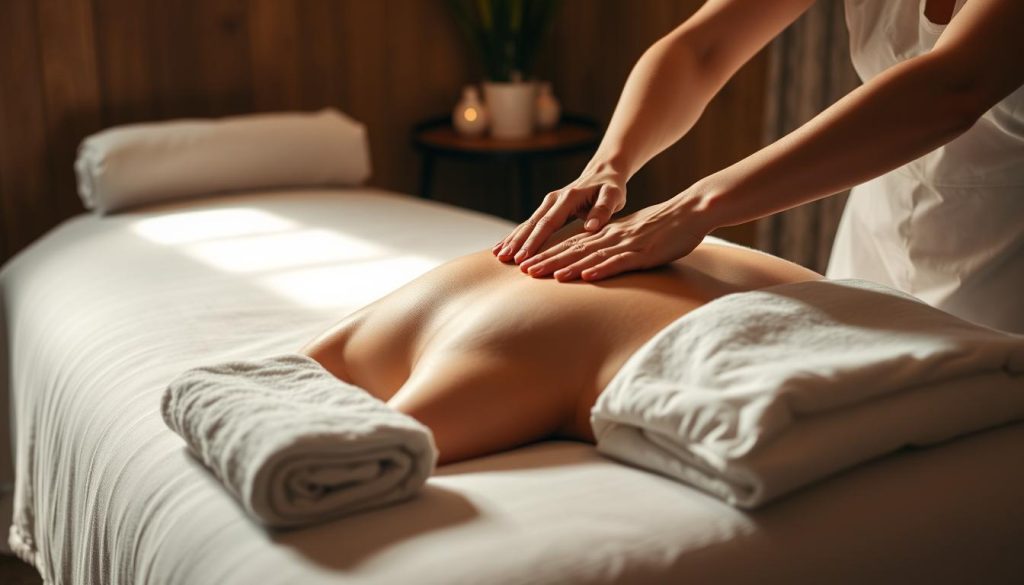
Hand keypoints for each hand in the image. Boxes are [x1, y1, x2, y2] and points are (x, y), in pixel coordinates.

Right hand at [492, 162, 627, 263]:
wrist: (603, 173)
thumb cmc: (610, 188)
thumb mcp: (613, 196)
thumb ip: (603, 210)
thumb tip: (591, 227)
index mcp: (568, 198)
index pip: (548, 223)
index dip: (535, 241)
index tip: (524, 256)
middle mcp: (553, 199)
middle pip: (532, 223)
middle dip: (518, 242)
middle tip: (505, 258)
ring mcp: (548, 203)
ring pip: (527, 223)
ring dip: (512, 239)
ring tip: (498, 254)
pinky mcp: (547, 209)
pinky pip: (529, 223)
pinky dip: (516, 235)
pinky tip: (504, 246)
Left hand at [517, 194, 713, 281]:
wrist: (691, 210)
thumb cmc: (664, 226)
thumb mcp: (632, 234)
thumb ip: (613, 244)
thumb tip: (595, 259)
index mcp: (608, 233)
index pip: (572, 244)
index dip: (549, 253)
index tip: (527, 264)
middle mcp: (612, 237)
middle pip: (574, 250)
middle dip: (548, 260)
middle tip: (524, 270)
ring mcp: (627, 245)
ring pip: (591, 256)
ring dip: (567, 266)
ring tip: (545, 275)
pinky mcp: (644, 253)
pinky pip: (619, 262)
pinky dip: (601, 269)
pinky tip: (586, 276)